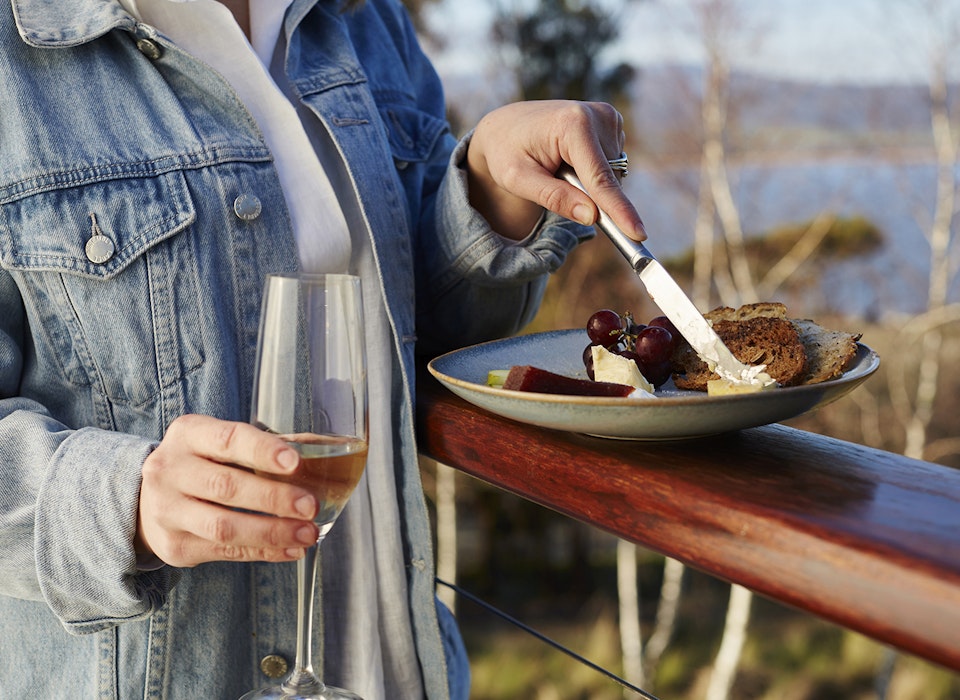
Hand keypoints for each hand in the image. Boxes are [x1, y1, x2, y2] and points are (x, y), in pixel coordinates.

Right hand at [136, 414, 319, 567]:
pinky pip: (225, 551)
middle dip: (274, 498)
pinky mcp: (174, 546)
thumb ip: (261, 447)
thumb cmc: (201, 463)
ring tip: (307, 533)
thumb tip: (318, 453)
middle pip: (227, 486)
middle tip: (310, 505)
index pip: (228, 440)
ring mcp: (167, 511)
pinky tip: (289, 549)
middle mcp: (170, 470)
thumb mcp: (217, 442)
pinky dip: (263, 552)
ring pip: (224, 526)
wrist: (145, 498)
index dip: (263, 451)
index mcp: (188, 435)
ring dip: (272, 532)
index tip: (295, 462)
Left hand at [466, 100, 645, 240]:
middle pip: (609, 179)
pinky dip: (594, 171)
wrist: (507, 126)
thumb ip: (555, 198)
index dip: (619, 210)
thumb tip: (591, 217)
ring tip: (558, 165)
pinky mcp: (611, 122)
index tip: (638, 234)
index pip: (600, 178)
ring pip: (613, 174)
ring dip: (589, 182)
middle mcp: (597, 115)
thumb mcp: (518, 180)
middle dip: (590, 195)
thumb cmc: (507, 152)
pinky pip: (612, 165)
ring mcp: (607, 117)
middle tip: (554, 180)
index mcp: (573, 125)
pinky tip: (570, 159)